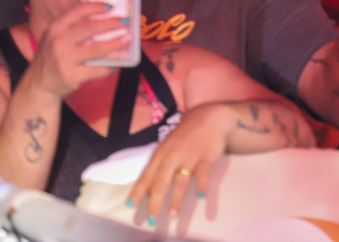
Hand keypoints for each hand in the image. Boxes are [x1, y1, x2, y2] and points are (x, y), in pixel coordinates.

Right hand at [29, 1, 127, 98]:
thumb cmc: (52, 56)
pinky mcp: (71, 76)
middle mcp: (58, 42)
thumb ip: (72, 26)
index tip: (112, 6)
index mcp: (55, 28)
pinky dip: (109, 66)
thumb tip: (103, 15)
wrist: (39, 84)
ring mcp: (64, 60)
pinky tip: (115, 64)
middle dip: (111, 23)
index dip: (96, 6)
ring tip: (127, 39)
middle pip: (90, 27)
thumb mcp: (55, 37)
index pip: (77, 10)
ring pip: (96, 49)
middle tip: (126, 22)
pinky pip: (97, 70)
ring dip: (115, 43)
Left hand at [128, 104, 231, 224]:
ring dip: (176, 199)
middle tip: (151, 221)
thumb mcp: (168, 145)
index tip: (129, 207)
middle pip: (161, 182)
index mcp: (161, 154)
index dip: (137, 192)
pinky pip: (203, 173)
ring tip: (172, 215)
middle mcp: (173, 156)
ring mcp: (190, 156)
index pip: (146, 176)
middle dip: (155, 202)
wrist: (209, 117)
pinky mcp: (206, 157)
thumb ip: (159, 164)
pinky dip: (201, 184)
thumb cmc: (186, 134)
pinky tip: (200, 196)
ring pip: (181, 181)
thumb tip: (147, 187)